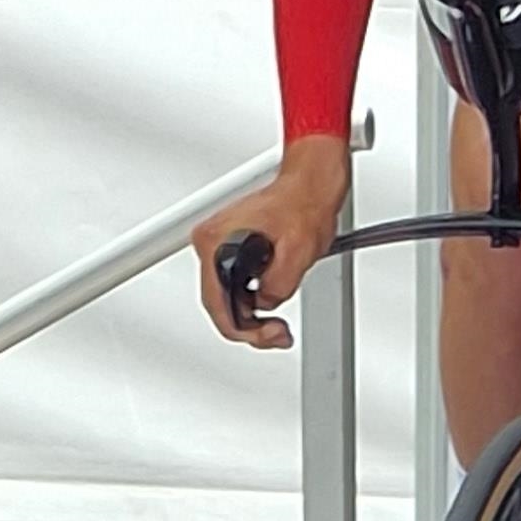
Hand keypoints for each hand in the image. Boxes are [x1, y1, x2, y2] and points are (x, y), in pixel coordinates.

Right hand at [194, 137, 350, 350]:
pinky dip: (252, 298)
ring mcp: (218, 243)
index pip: (216, 303)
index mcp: (216, 241)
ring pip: (226, 296)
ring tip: (277, 323)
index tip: (265, 337)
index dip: (242, 330)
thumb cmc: (304, 203)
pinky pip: (234, 283)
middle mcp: (210, 241)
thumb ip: (277, 287)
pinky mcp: (230, 245)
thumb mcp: (298, 252)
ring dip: (251, 313)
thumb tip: (266, 303)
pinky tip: (270, 301)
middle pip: (218, 302)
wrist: (310, 183)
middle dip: (248, 325)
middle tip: (276, 334)